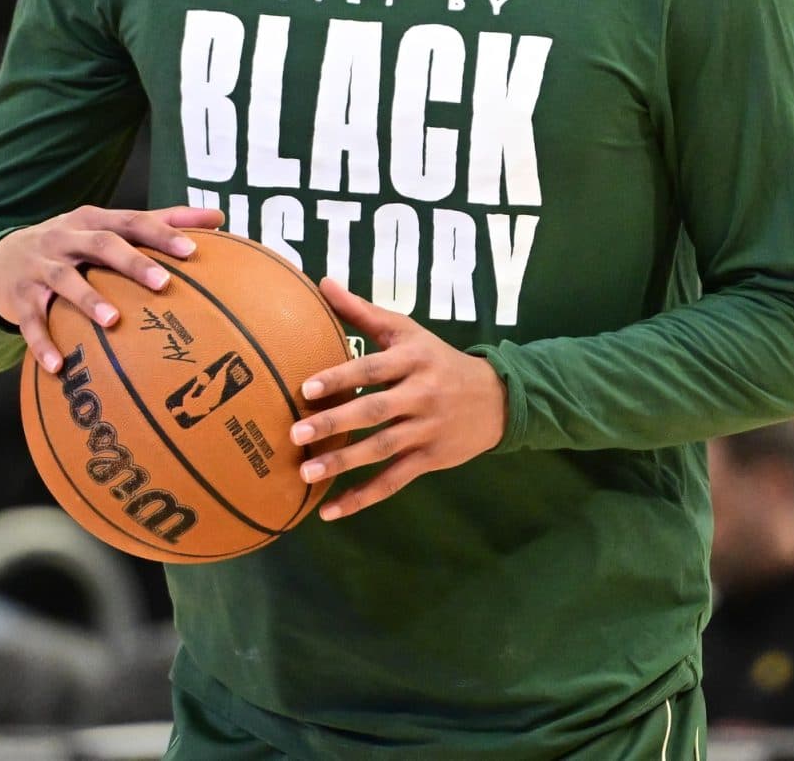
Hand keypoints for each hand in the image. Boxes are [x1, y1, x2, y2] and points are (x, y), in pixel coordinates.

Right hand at [0, 204, 226, 373]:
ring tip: (114, 321)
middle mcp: (67, 238)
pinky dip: (42, 343)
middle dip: (133, 263)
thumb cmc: (74, 244)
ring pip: (65, 281)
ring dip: (89, 300)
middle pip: (103, 245)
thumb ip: (162, 221)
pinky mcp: (20, 299)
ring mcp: (41, 268)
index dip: (163, 233)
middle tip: (163, 283)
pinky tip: (59, 367)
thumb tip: (219, 218)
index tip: (193, 249)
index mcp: (95, 220)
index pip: (133, 222)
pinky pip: (30, 322)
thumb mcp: (110, 226)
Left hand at [291, 278, 508, 522]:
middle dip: (335, 423)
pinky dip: (362, 498)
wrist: (497, 398)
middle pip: (375, 410)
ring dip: (344, 463)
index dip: (342, 376)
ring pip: (382, 449)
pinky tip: (330, 511)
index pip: (374, 368)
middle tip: (296, 434)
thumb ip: (363, 312)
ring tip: (306, 473)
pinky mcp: (431, 458)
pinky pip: (394, 481)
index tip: (307, 387)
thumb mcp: (408, 332)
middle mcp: (422, 394)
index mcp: (414, 360)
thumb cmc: (438, 359)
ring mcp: (427, 429)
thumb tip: (321, 282)